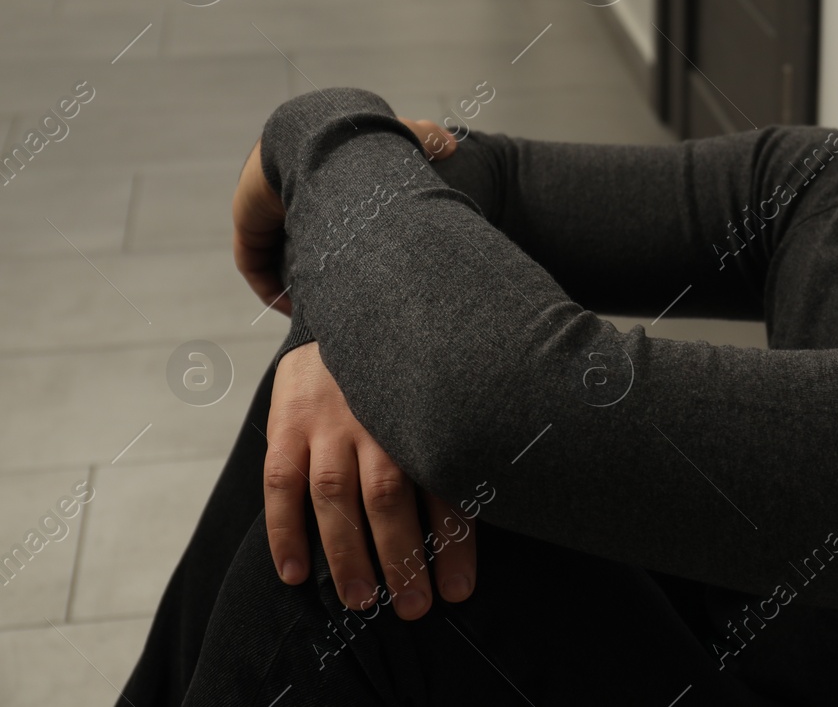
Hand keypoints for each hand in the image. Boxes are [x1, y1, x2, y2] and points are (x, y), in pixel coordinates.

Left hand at [232, 118, 455, 316]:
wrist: (318, 136)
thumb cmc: (365, 137)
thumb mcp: (405, 138)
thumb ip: (427, 140)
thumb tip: (453, 147)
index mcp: (322, 170)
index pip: (329, 208)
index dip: (346, 238)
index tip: (366, 265)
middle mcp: (290, 189)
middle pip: (304, 236)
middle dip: (321, 267)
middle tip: (343, 295)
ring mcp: (265, 206)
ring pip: (280, 254)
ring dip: (297, 282)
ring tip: (319, 309)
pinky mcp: (248, 221)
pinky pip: (255, 263)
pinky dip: (271, 288)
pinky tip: (292, 308)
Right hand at [265, 342, 476, 618]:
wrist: (349, 313)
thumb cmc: (406, 376)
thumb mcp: (437, 395)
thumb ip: (450, 443)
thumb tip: (476, 516)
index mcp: (424, 414)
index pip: (443, 484)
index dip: (453, 541)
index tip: (458, 591)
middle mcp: (377, 417)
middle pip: (389, 494)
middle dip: (402, 556)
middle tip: (414, 608)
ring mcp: (328, 421)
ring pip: (335, 494)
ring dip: (348, 553)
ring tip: (363, 601)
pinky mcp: (288, 422)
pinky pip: (279, 482)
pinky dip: (284, 531)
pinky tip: (294, 575)